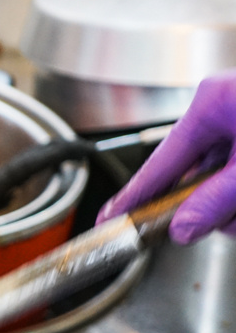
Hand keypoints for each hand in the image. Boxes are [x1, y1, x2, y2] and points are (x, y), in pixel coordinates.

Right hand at [97, 70, 235, 243]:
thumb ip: (216, 200)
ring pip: (220, 172)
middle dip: (208, 203)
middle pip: (194, 171)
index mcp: (210, 104)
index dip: (133, 196)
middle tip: (222, 221)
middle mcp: (223, 104)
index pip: (159, 163)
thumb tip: (183, 228)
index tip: (109, 219)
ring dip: (231, 200)